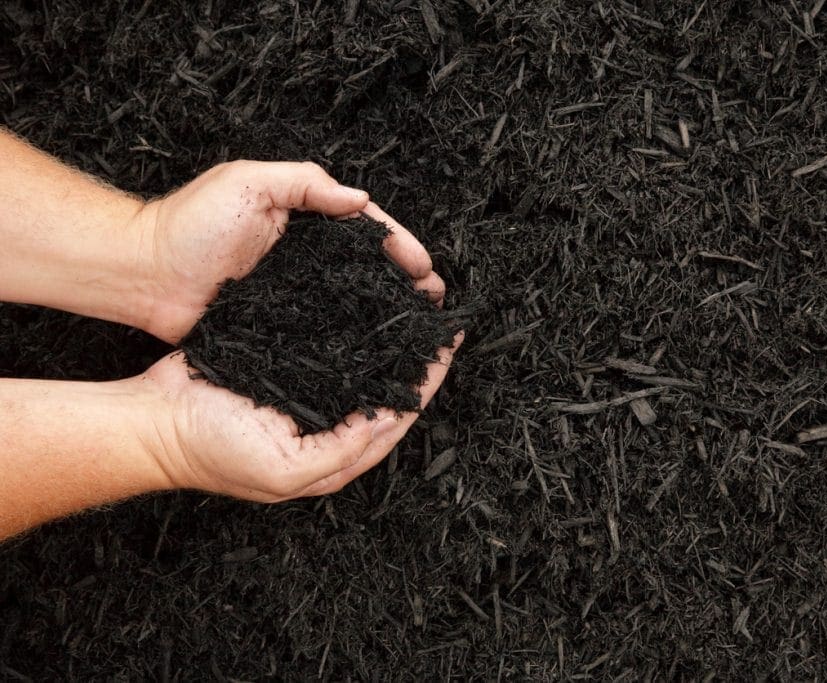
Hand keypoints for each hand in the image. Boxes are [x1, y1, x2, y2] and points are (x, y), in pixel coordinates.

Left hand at [131, 160, 445, 342]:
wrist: (142, 276)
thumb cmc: (188, 224)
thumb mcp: (249, 182)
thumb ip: (305, 183)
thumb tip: (361, 200)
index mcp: (302, 217)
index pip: (363, 228)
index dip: (399, 245)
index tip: (423, 267)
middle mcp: (304, 255)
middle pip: (367, 265)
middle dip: (405, 280)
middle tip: (435, 301)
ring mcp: (293, 290)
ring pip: (352, 298)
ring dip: (387, 309)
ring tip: (418, 327)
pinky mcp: (278, 321)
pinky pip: (323, 326)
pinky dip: (352, 336)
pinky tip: (375, 349)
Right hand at [140, 332, 462, 501]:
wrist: (154, 419)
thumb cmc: (210, 452)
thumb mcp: (280, 471)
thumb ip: (336, 454)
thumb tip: (381, 424)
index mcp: (334, 456)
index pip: (396, 419)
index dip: (426, 385)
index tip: (448, 349)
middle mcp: (328, 426)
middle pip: (387, 391)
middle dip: (417, 361)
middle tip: (441, 323)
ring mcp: (307, 396)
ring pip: (363, 368)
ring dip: (388, 344)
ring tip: (413, 312)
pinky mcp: (286, 368)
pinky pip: (330, 350)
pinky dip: (352, 333)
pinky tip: (367, 310)